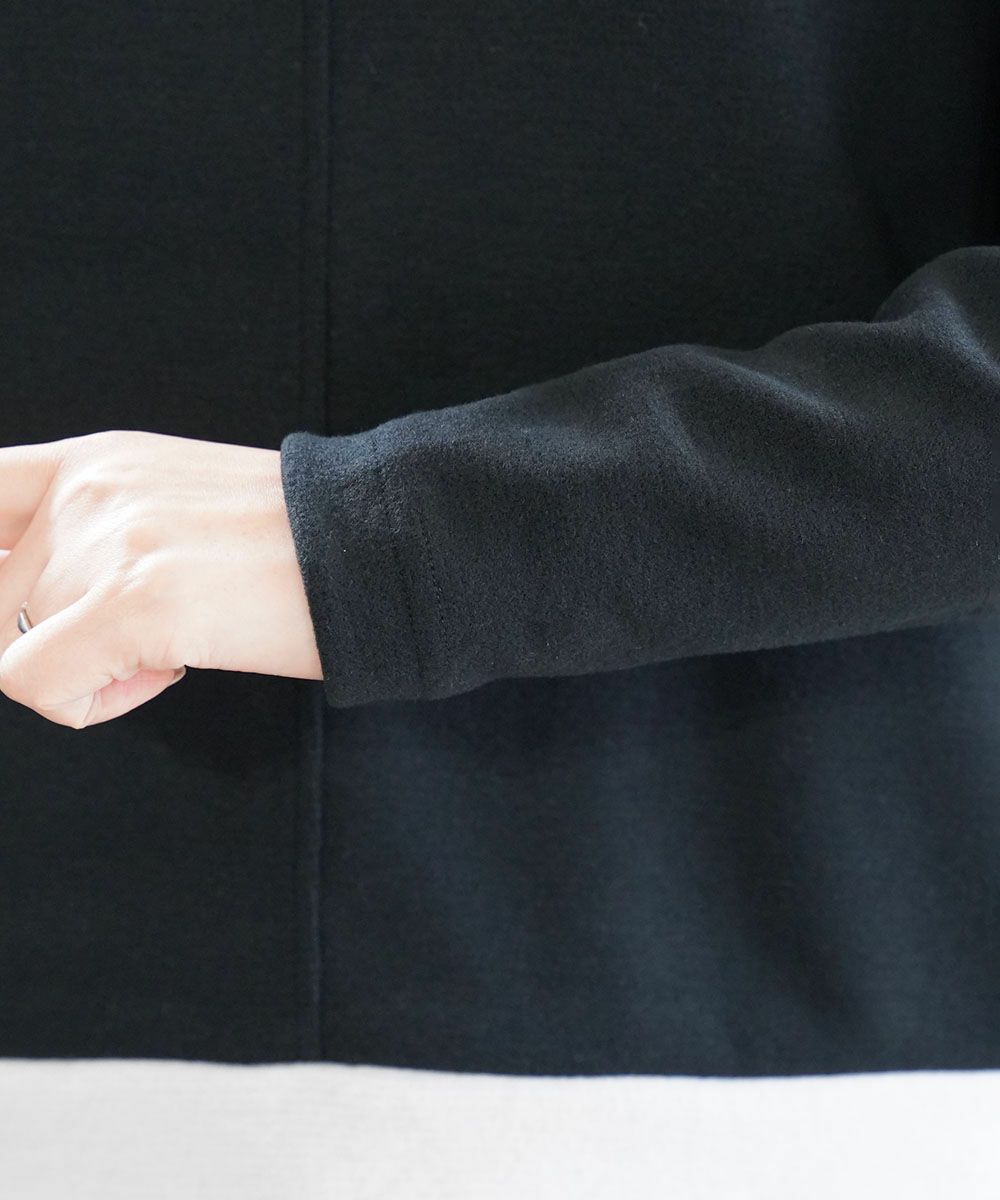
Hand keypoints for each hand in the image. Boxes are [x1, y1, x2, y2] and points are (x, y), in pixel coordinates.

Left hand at [0, 429, 322, 728]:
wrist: (382, 543)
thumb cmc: (299, 544)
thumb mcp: (180, 509)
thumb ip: (103, 535)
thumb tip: (40, 607)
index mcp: (94, 463)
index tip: (17, 609)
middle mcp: (85, 491)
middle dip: (60, 639)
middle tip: (147, 630)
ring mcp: (104, 543)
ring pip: (16, 652)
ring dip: (94, 669)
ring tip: (183, 638)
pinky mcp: (129, 602)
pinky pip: (37, 687)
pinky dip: (91, 704)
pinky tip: (167, 669)